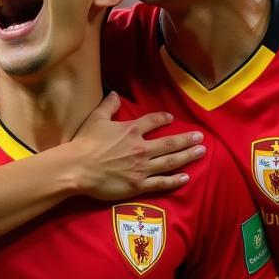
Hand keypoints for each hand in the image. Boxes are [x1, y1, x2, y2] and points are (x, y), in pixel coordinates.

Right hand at [70, 93, 204, 198]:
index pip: (153, 121)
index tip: (171, 119)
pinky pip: (160, 183)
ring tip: (201, 152)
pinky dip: (174, 180)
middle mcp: (141, 148)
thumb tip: (114, 93)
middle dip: (187, 140)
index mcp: (131, 131)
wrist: (78, 168)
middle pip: (170, 143)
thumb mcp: (96, 119)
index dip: (163, 119)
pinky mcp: (138, 185)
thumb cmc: (85, 143)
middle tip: (200, 138)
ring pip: (170, 162)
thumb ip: (108, 106)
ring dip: (187, 156)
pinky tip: (186, 177)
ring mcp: (141, 168)